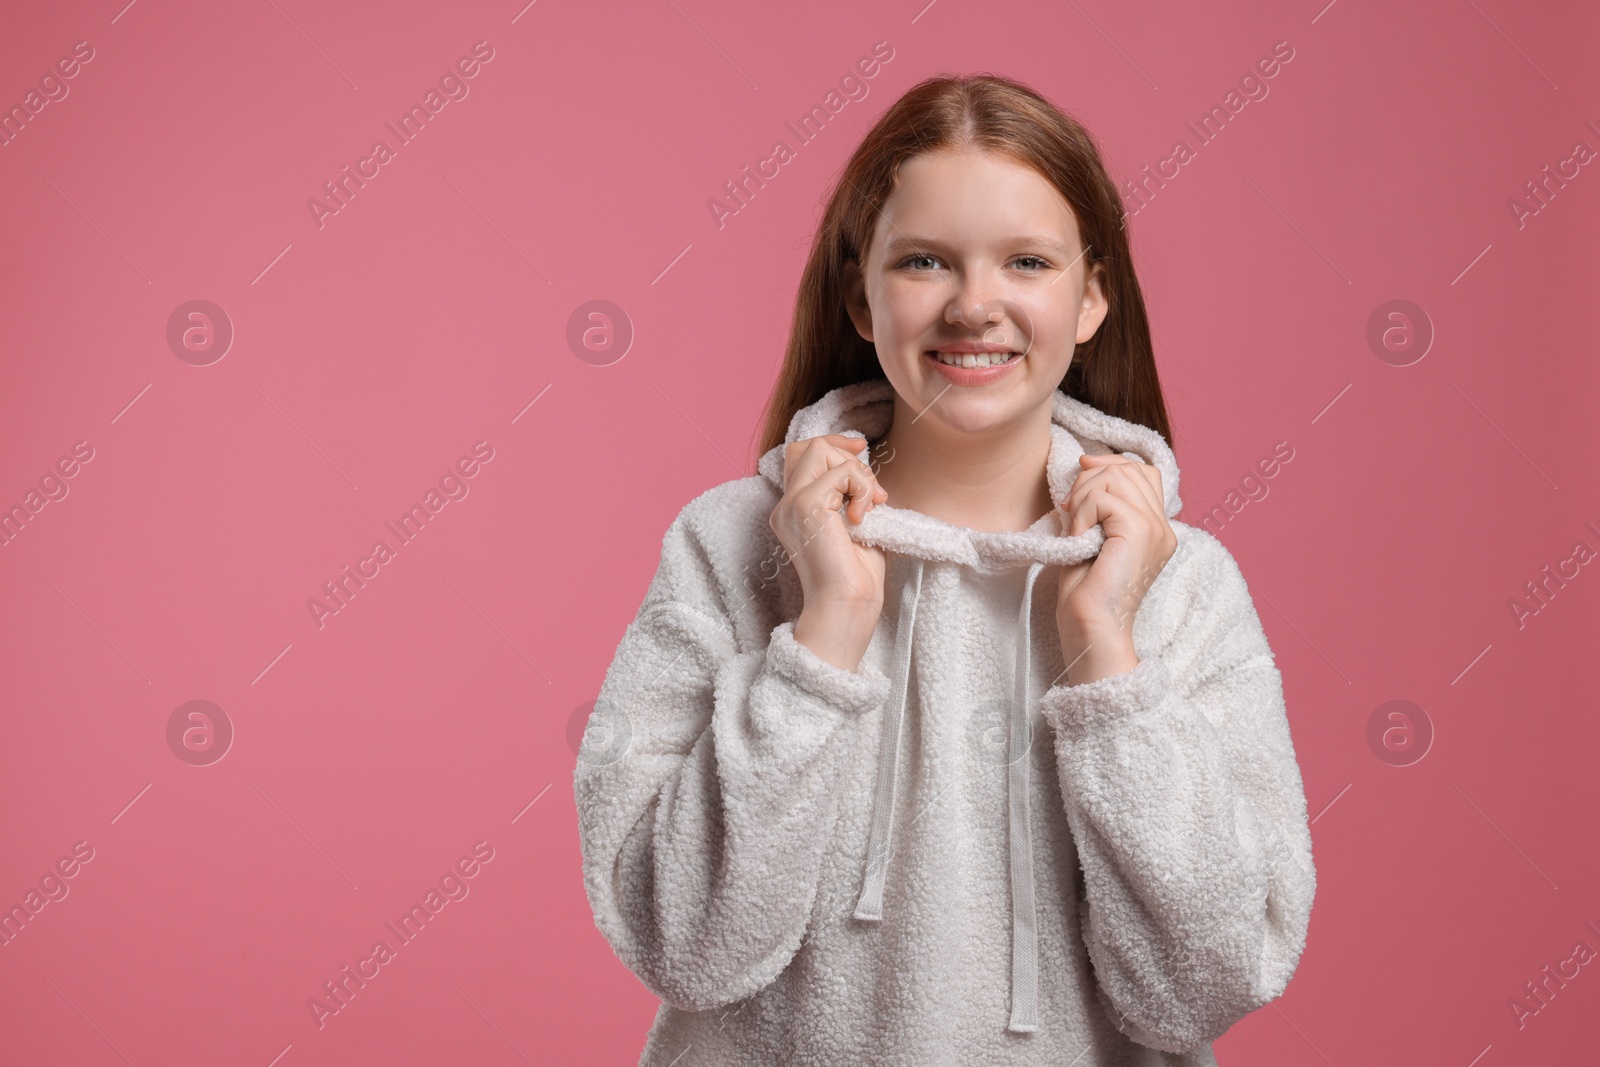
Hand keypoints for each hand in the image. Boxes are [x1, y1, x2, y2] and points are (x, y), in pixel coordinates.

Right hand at [769, 435, 887, 671]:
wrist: (847, 606)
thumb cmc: (855, 577)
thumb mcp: (855, 525)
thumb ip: (851, 494)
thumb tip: (862, 466)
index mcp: (793, 511)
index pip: (801, 454)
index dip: (832, 443)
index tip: (860, 448)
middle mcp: (785, 505)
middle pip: (810, 445)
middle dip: (850, 459)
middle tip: (875, 496)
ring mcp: (792, 504)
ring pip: (820, 449)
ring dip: (857, 473)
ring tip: (869, 507)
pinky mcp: (806, 505)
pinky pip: (842, 472)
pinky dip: (863, 489)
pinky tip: (863, 519)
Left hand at [1055, 453, 1176, 683]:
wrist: (1091, 631)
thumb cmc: (1086, 593)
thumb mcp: (1091, 536)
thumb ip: (1097, 503)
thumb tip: (1086, 464)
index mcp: (1156, 528)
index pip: (1142, 471)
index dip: (1109, 464)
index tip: (1080, 474)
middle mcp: (1163, 527)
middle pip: (1128, 469)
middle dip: (1089, 479)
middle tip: (1070, 511)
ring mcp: (1156, 530)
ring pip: (1117, 476)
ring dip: (1084, 496)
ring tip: (1075, 527)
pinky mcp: (1139, 534)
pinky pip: (1105, 498)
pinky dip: (1082, 512)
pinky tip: (1078, 539)